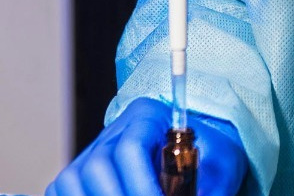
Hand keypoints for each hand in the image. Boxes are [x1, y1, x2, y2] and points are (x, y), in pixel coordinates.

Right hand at [45, 97, 247, 195]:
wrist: (202, 150)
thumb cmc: (211, 153)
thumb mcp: (222, 162)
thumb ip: (211, 184)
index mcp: (148, 116)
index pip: (132, 148)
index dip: (140, 187)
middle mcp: (115, 130)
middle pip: (95, 166)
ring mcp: (94, 151)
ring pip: (70, 180)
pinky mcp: (83, 174)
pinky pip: (61, 190)